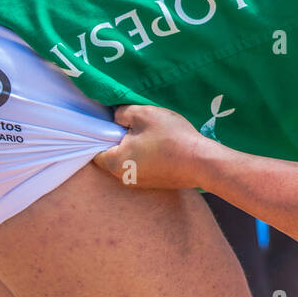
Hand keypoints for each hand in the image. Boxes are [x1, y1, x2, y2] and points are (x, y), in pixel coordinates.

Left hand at [93, 104, 207, 189]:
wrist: (202, 162)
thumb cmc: (170, 137)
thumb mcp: (144, 114)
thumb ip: (122, 113)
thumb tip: (115, 117)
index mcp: (114, 162)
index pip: (95, 147)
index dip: (102, 131)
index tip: (115, 120)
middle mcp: (123, 177)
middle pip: (113, 153)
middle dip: (120, 138)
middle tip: (136, 123)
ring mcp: (139, 183)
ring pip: (128, 160)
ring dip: (135, 146)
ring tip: (152, 133)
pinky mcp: (154, 183)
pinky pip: (142, 166)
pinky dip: (147, 155)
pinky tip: (161, 145)